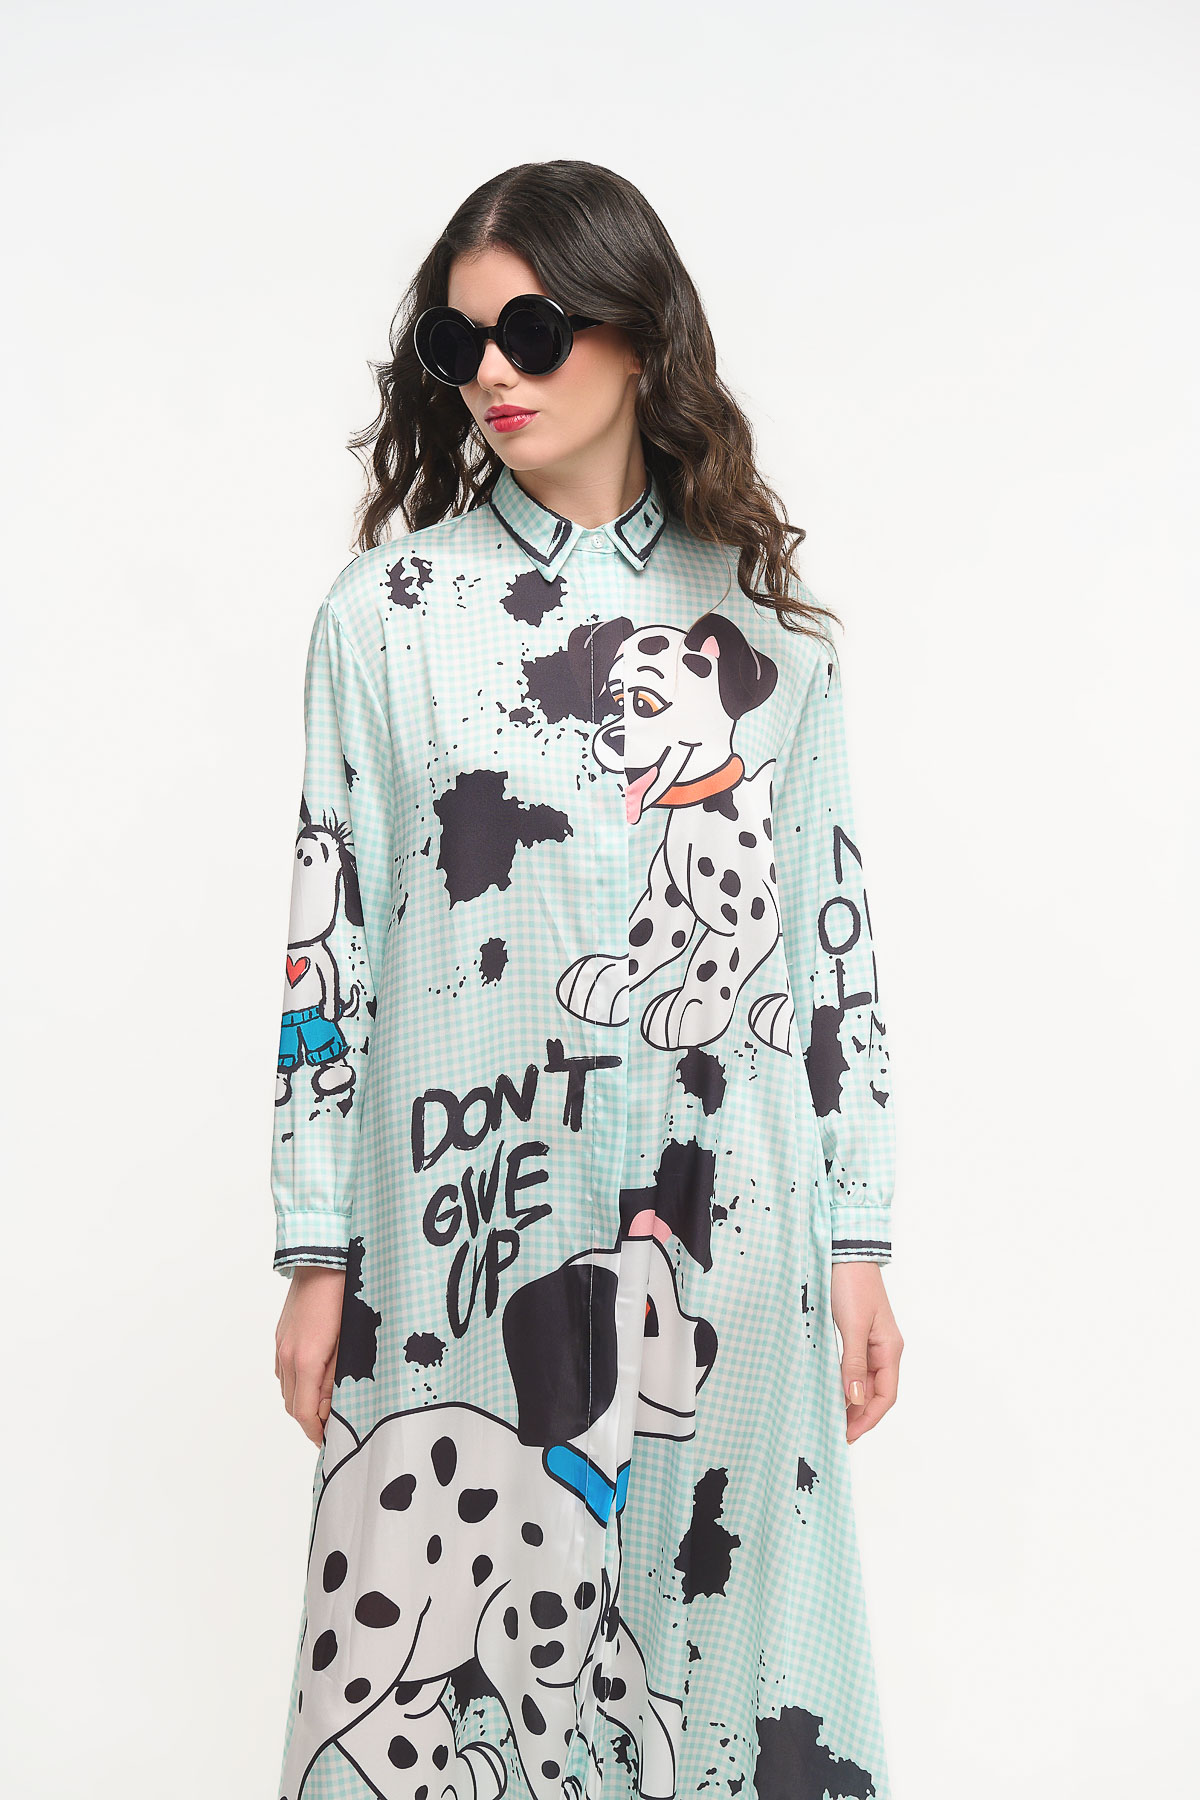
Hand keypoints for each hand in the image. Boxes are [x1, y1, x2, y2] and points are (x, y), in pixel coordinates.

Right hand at [274, 1265, 345, 1445]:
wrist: (323, 1259)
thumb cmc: (345, 1297)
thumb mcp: (349, 1342)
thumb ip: (337, 1378)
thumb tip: (328, 1409)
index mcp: (306, 1361)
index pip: (304, 1413)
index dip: (316, 1433)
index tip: (329, 1442)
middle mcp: (287, 1356)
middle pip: (292, 1405)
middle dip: (310, 1420)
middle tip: (332, 1426)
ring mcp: (281, 1345)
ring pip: (286, 1388)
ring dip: (303, 1401)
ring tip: (327, 1403)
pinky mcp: (281, 1335)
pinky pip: (284, 1370)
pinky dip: (297, 1382)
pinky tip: (316, 1376)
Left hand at [830, 1262, 903, 1442]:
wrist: (845, 1254)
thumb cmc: (852, 1285)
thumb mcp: (852, 1325)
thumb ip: (853, 1363)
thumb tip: (855, 1398)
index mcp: (890, 1349)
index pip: (885, 1395)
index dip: (869, 1418)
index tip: (850, 1434)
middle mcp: (885, 1349)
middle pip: (877, 1392)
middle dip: (860, 1415)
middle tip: (837, 1433)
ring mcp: (872, 1342)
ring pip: (866, 1382)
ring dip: (853, 1402)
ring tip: (834, 1418)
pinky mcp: (858, 1335)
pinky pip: (856, 1368)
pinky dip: (846, 1383)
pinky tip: (833, 1391)